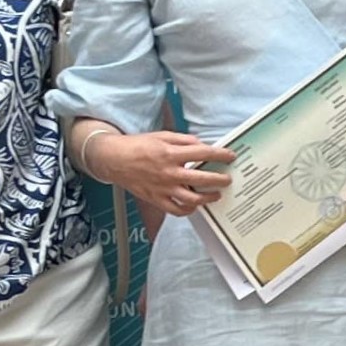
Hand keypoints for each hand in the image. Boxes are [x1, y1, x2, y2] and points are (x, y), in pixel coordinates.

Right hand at [88, 126, 235, 222]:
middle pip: (202, 179)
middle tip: (227, 179)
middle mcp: (169, 172)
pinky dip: (188, 210)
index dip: (220, 154)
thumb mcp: (162, 136)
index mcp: (171, 153)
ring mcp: (163, 188)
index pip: (203, 153)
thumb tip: (202, 145)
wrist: (114, 159)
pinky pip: (176, 210)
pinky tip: (194, 206)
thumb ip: (184, 140)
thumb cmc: (138, 146)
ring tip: (216, 195)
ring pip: (192, 199)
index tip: (231, 156)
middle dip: (219, 179)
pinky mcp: (156, 199)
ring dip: (208, 198)